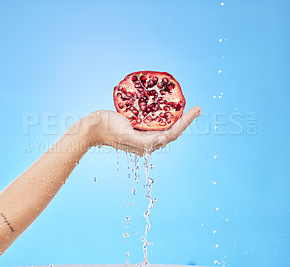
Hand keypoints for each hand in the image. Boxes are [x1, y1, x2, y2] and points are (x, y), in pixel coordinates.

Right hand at [81, 106, 201, 154]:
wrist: (92, 127)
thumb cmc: (106, 129)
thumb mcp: (125, 134)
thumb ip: (142, 141)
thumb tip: (161, 141)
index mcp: (147, 145)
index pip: (172, 134)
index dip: (186, 123)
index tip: (196, 110)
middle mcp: (148, 141)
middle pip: (172, 131)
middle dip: (185, 120)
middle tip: (197, 108)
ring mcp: (143, 134)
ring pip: (165, 126)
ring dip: (176, 117)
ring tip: (186, 107)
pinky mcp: (138, 128)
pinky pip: (155, 121)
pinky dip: (163, 114)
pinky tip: (167, 106)